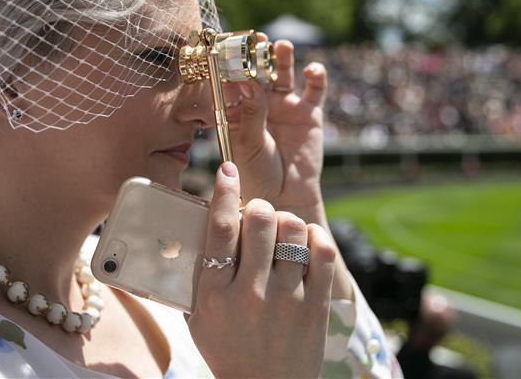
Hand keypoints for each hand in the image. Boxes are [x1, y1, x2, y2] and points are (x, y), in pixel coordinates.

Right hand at [188, 162, 335, 377]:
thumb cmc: (227, 350)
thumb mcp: (198, 318)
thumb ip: (196, 275)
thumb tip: (198, 226)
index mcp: (214, 295)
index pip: (220, 229)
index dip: (225, 192)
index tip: (228, 170)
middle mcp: (250, 295)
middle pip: (261, 221)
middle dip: (260, 207)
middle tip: (259, 215)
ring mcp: (287, 301)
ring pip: (294, 230)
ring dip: (288, 221)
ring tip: (283, 232)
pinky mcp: (317, 307)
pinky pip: (324, 251)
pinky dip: (316, 237)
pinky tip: (306, 242)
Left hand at [225, 37, 326, 211]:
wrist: (285, 198)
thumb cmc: (257, 175)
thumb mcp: (249, 143)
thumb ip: (250, 112)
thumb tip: (246, 81)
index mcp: (237, 109)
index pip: (231, 80)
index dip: (230, 64)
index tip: (229, 48)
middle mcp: (260, 102)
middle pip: (258, 70)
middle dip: (256, 54)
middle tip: (256, 40)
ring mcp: (284, 105)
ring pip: (283, 73)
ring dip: (282, 57)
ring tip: (281, 46)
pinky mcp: (309, 112)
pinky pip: (314, 89)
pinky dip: (315, 76)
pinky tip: (312, 70)